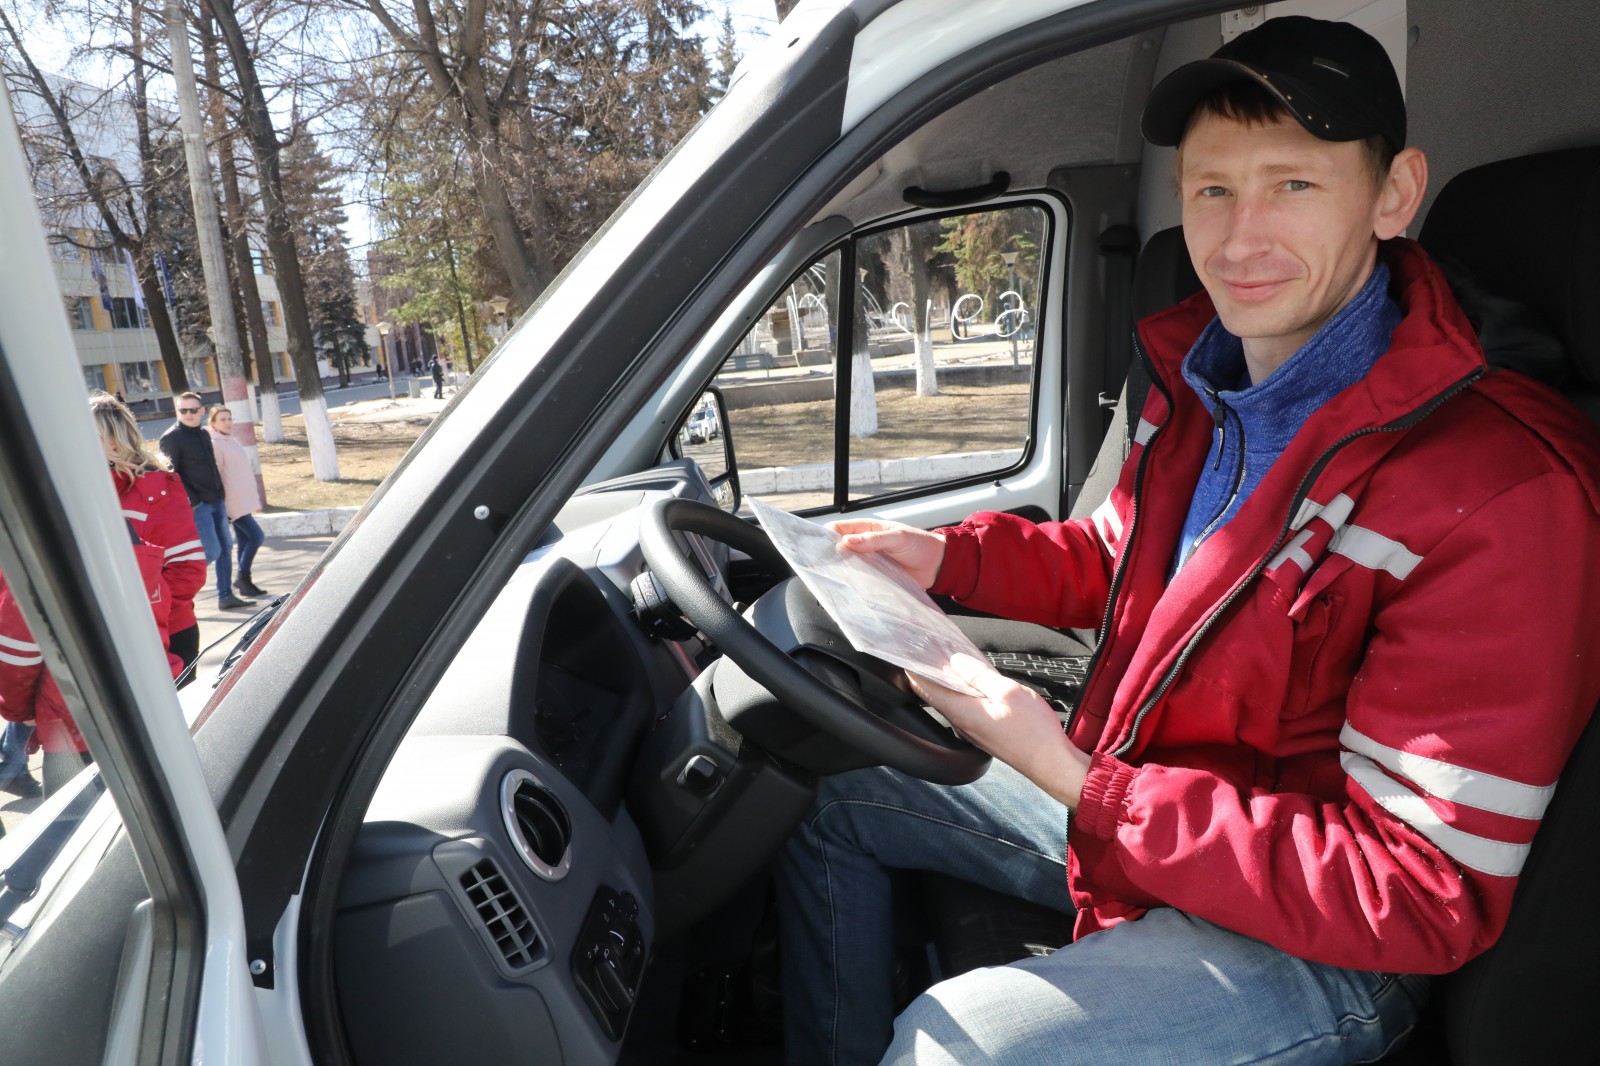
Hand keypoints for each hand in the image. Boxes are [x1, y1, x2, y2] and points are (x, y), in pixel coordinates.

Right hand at [829, 518, 946, 589]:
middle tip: (825, 564)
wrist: (937, 566)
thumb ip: (874, 540)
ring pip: (846, 565)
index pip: (839, 528)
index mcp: (867, 529)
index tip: (822, 546)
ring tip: (834, 577)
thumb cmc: (920, 545)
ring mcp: (868, 562)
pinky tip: (849, 587)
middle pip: (838, 548)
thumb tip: (848, 541)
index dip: (828, 535)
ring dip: (841, 570)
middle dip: (830, 555)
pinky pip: (859, 580)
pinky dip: (853, 583)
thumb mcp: (898, 537)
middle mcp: (864, 546)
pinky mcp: (874, 578)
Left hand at [907, 653, 1091, 808]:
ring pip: (951, 702)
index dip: (915, 668)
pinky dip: (962, 693)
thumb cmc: (1034, 732)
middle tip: (929, 651)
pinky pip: (965, 709)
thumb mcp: (1008, 692)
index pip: (926, 688)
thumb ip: (979, 676)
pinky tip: (972, 684)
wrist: (1052, 764)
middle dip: (929, 673)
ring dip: (947, 683)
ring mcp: (973, 731)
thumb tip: (956, 662)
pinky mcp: (985, 734)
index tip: (910, 652)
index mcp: (962, 712)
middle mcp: (962, 723)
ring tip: (949, 662)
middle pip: (935, 695)